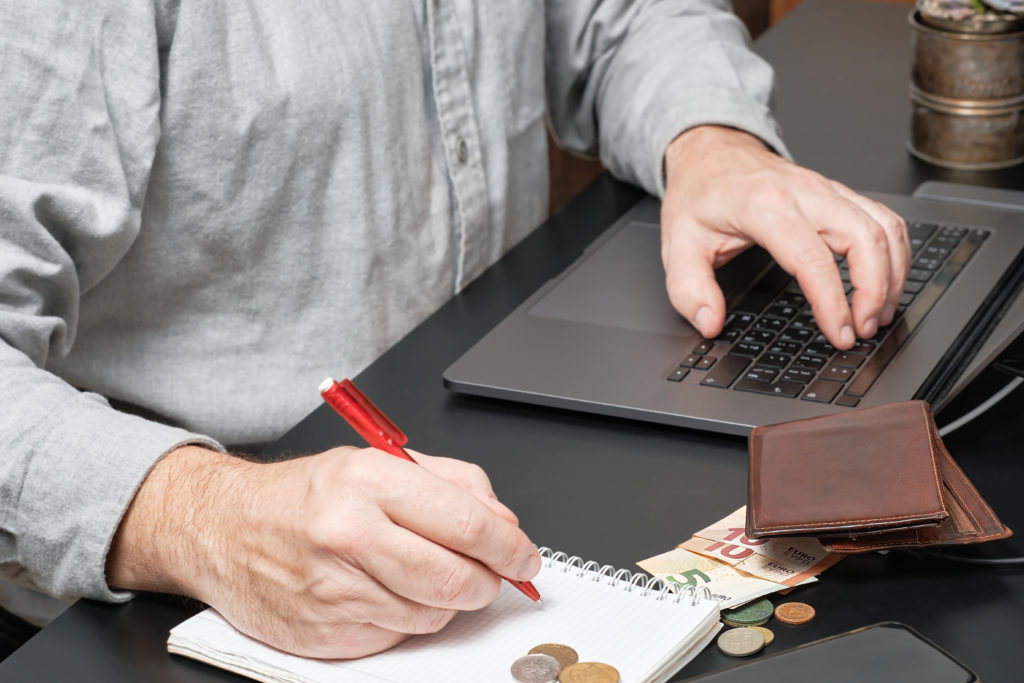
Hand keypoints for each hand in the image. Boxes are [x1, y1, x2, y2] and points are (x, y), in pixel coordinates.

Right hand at [107, 445, 539, 657]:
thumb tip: (504, 524)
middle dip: (488, 583)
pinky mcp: (325, 633)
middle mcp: (350, 536)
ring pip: (432, 615)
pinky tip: (387, 592)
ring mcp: (335, 591)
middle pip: (457, 580)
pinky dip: (408, 618)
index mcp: (369, 483)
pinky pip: (397, 636)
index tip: (525, 557)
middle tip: (490, 576)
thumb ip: (452, 485)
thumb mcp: (378, 463)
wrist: (222, 528)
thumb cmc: (304, 495)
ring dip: (446, 601)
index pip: (468, 525)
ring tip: (423, 573)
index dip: (511, 548)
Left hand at [660, 125, 909, 348]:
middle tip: (862, 330)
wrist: (711, 151)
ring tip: (877, 315)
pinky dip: (895, 253)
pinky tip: (886, 282)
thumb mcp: (678, 243)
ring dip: (891, 275)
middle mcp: (805, 192)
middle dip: (875, 291)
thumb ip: (689, 289)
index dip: (832, 301)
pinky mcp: (839, 193)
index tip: (838, 332)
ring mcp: (827, 189)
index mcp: (765, 205)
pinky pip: (883, 219)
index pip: (812, 258)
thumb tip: (710, 322)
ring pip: (883, 227)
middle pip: (865, 238)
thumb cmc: (700, 194)